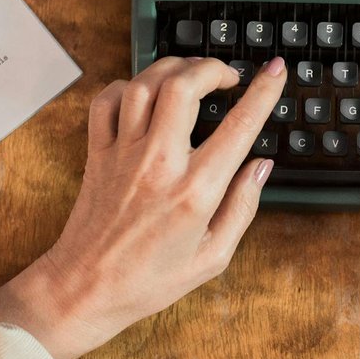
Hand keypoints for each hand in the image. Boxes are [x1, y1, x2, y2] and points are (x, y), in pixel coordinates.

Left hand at [0, 55, 284, 358]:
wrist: (84, 290)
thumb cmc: (149, 281)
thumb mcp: (213, 256)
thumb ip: (243, 207)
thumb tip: (261, 166)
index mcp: (194, 192)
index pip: (239, 127)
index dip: (263, 92)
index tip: (275, 71)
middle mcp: (158, 164)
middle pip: (184, 86)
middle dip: (212, 68)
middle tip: (228, 76)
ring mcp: (123, 154)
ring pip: (145, 85)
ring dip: (174, 69)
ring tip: (192, 76)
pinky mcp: (97, 153)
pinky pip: (107, 101)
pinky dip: (127, 86)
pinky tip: (145, 95)